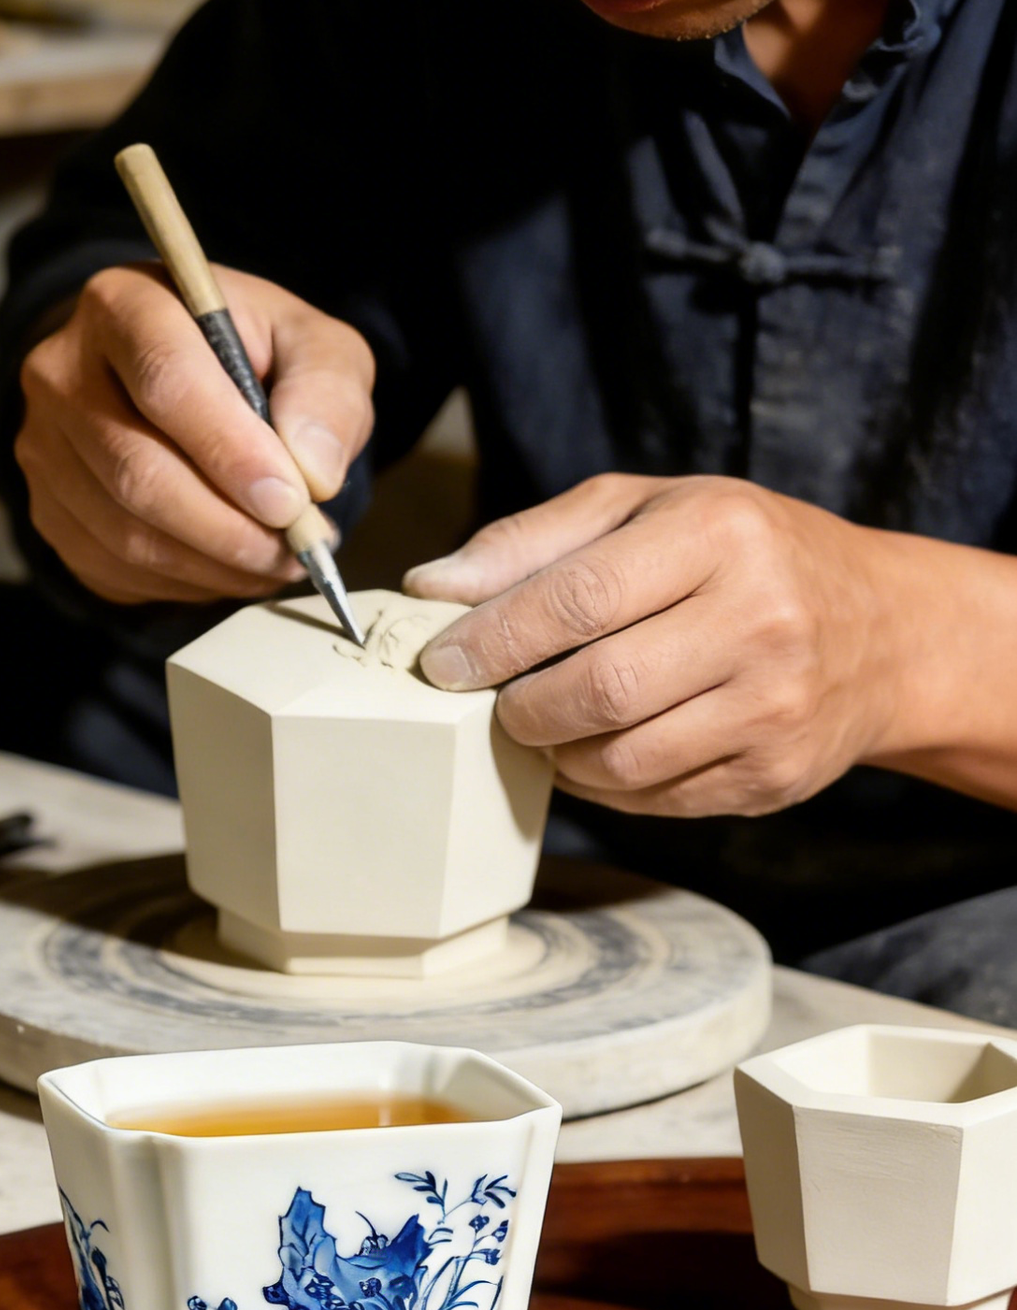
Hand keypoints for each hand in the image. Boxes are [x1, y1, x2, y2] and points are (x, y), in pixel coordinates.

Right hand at [16, 263, 374, 603]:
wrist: (181, 384)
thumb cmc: (250, 358)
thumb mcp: (311, 344)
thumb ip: (326, 391)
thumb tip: (313, 472)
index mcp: (125, 305)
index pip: (166, 380)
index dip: (231, 450)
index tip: (291, 501)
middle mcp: (62, 372)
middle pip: (138, 471)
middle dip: (230, 526)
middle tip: (298, 547)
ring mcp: (44, 446)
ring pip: (126, 532)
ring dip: (215, 563)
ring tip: (278, 559)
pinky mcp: (46, 509)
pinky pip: (114, 567)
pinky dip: (185, 582)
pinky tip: (230, 565)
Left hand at [405, 474, 910, 817]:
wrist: (880, 631)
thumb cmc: (740, 556)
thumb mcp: (648, 511)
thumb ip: (533, 541)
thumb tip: (430, 585)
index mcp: (719, 535)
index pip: (576, 598)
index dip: (492, 639)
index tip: (442, 661)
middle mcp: (759, 619)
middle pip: (596, 688)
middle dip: (520, 705)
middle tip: (494, 700)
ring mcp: (773, 708)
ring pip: (619, 759)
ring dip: (556, 752)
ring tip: (544, 723)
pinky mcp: (773, 776)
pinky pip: (652, 798)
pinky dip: (601, 783)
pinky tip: (596, 749)